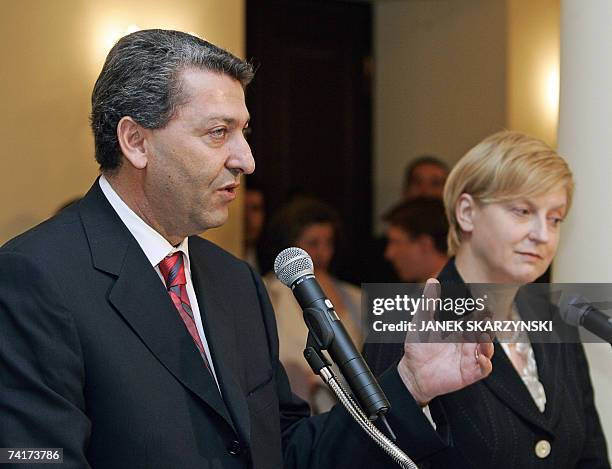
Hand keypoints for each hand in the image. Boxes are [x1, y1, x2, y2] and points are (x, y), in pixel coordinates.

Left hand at [397, 279, 493, 405]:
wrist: (411, 371)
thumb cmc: (418, 346)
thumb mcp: (421, 322)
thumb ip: (428, 303)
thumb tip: (432, 280)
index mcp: (459, 330)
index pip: (475, 320)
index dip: (482, 313)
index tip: (485, 305)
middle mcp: (467, 343)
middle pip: (484, 333)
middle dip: (487, 326)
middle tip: (486, 319)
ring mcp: (469, 358)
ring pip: (487, 350)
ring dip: (488, 343)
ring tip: (483, 336)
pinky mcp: (469, 373)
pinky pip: (484, 369)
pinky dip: (485, 363)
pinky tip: (481, 357)